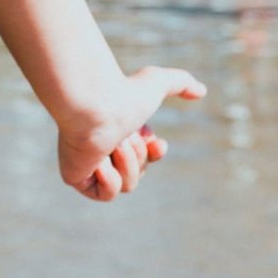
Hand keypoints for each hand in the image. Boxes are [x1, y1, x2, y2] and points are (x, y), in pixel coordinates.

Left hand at [56, 65, 205, 201]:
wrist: (95, 105)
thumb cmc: (123, 93)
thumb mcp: (158, 83)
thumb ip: (180, 82)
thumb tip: (201, 91)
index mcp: (117, 131)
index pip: (144, 155)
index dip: (153, 153)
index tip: (157, 143)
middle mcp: (102, 148)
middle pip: (139, 172)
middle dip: (139, 155)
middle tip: (125, 136)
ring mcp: (89, 164)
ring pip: (126, 185)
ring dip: (127, 164)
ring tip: (113, 145)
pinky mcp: (76, 177)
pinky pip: (105, 195)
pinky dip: (109, 180)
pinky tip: (99, 162)